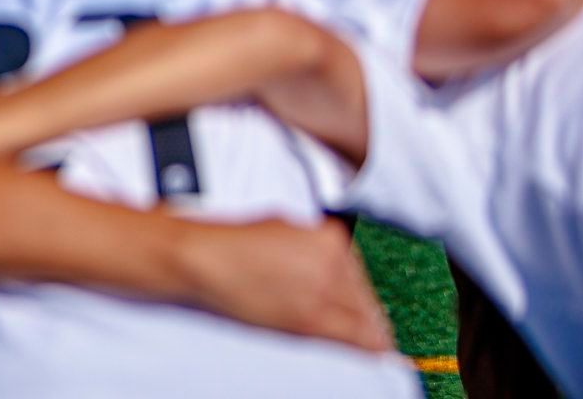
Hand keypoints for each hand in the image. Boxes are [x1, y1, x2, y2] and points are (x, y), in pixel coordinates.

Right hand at [181, 217, 393, 353]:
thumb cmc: (232, 243)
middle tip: (358, 327)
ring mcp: (324, 291)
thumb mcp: (283, 228)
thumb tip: (327, 264)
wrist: (205, 258)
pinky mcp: (311, 319)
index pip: (360, 274)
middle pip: (365, 298)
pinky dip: (369, 346)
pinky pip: (357, 338)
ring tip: (362, 340)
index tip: (360, 307)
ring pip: (365, 319)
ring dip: (363, 329)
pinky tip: (376, 353)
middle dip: (361, 312)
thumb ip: (312, 246)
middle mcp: (334, 262)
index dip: (357, 293)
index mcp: (329, 238)